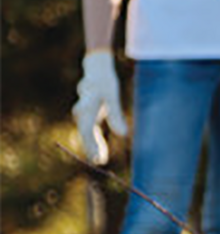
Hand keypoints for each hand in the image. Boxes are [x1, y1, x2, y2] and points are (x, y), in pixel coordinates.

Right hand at [72, 50, 126, 164]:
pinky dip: (96, 141)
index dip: (92, 145)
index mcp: (86, 108)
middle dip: (92, 149)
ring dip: (94, 147)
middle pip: (86, 134)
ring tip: (101, 160)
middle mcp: (81, 113)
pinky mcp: (88, 116)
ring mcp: (83, 115)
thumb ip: (116, 115)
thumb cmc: (105, 83)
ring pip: (87, 134)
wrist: (96, 72)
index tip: (98, 157)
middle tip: (99, 162)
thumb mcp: (112, 97)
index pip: (88, 131)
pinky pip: (91, 131)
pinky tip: (101, 152)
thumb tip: (123, 134)